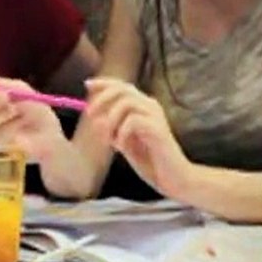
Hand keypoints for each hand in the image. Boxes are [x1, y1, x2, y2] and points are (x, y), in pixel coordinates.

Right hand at [0, 72, 66, 163]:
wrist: (51, 137)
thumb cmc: (40, 116)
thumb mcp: (27, 94)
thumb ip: (9, 85)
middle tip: (6, 96)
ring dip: (8, 114)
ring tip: (22, 114)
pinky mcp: (0, 147)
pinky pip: (1, 133)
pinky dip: (13, 126)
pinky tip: (23, 126)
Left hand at [85, 77, 192, 198]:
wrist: (174, 178)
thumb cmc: (151, 161)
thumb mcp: (127, 143)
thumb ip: (115, 130)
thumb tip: (97, 118)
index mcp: (144, 108)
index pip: (123, 86)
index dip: (105, 83)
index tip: (87, 85)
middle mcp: (151, 107)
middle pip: (124, 89)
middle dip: (103, 98)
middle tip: (90, 114)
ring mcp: (156, 117)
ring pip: (127, 103)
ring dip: (111, 119)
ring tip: (107, 138)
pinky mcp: (158, 129)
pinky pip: (133, 121)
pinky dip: (121, 133)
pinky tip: (120, 147)